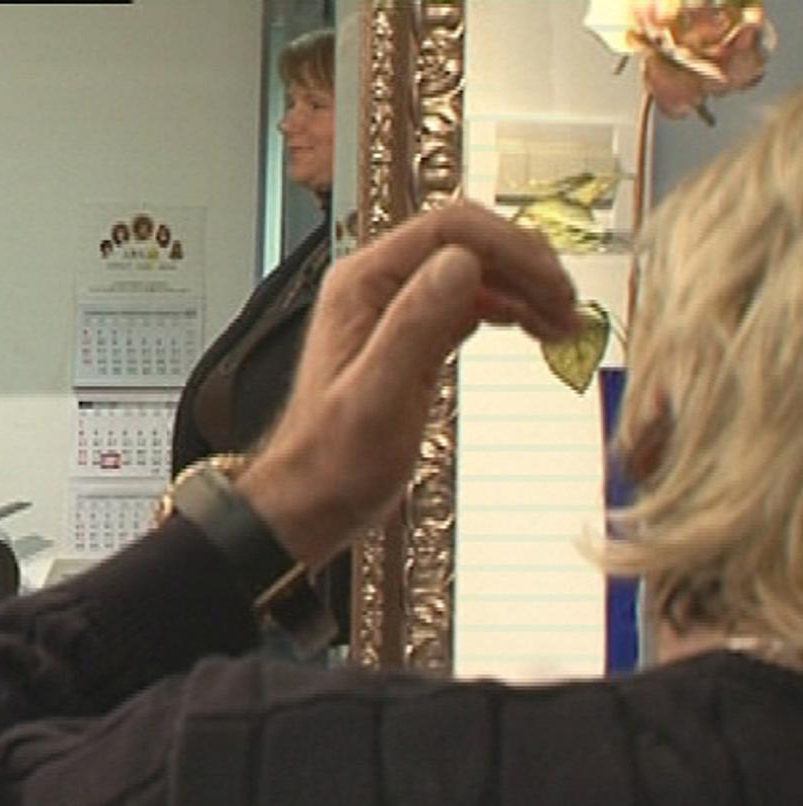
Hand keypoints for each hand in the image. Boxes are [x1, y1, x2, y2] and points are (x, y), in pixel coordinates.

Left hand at [238, 202, 579, 567]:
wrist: (309, 502)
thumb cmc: (333, 462)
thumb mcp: (378, 397)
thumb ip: (417, 326)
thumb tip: (462, 262)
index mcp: (362, 284)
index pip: (450, 228)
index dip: (511, 247)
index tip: (555, 285)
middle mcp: (377, 285)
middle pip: (468, 241)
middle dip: (526, 265)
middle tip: (569, 309)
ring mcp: (394, 308)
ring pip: (476, 270)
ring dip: (525, 288)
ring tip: (564, 326)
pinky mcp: (412, 335)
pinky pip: (470, 302)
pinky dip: (510, 309)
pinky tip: (534, 331)